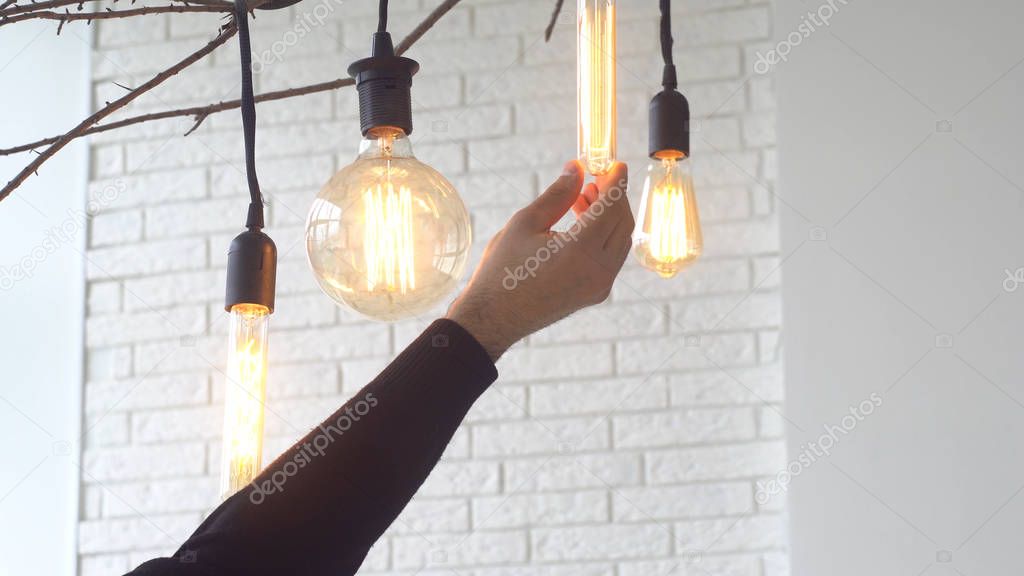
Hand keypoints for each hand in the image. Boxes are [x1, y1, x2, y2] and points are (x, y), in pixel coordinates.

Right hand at [446, 160, 632, 360]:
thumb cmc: (502, 270)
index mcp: (581, 250)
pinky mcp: (594, 294)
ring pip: (620, 242)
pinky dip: (604, 237)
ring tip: (583, 200)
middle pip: (622, 223)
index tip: (616, 164)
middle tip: (594, 179)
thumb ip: (557, 195)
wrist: (492, 319)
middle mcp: (599, 271)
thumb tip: (576, 169)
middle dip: (613, 198)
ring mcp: (600, 286)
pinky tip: (582, 225)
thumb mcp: (525, 224)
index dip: (615, 181)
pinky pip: (611, 259)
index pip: (611, 206)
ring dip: (609, 217)